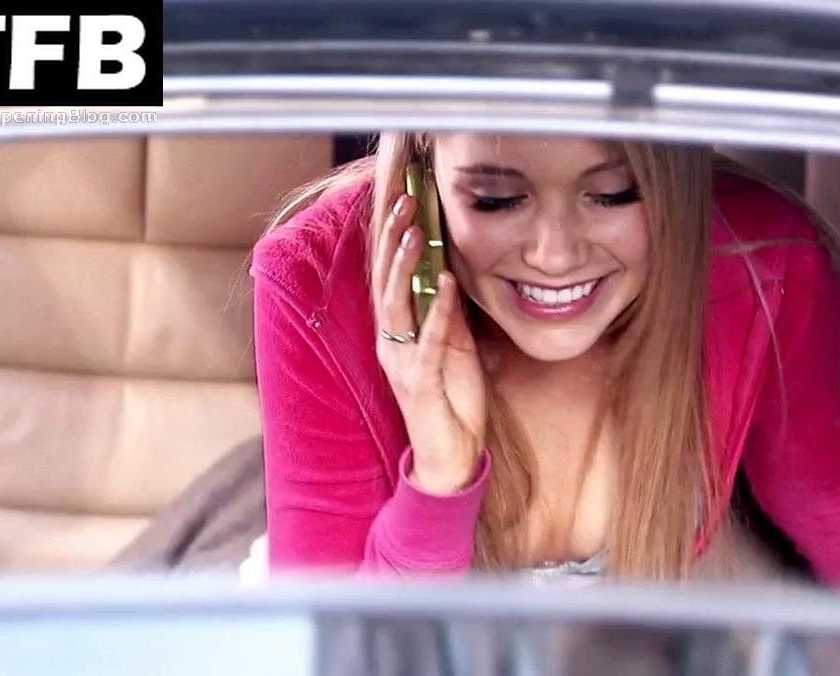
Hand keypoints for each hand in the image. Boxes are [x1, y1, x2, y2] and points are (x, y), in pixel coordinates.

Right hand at [371, 194, 487, 494]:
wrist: (450, 457)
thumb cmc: (452, 402)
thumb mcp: (454, 347)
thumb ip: (447, 313)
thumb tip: (449, 273)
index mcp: (397, 332)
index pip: (388, 275)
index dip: (391, 238)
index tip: (401, 198)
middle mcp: (390, 342)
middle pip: (384, 280)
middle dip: (392, 238)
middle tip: (402, 199)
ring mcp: (401, 362)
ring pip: (394, 304)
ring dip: (405, 266)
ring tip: (415, 231)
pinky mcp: (418, 383)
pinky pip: (425, 341)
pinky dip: (435, 312)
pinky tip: (444, 286)